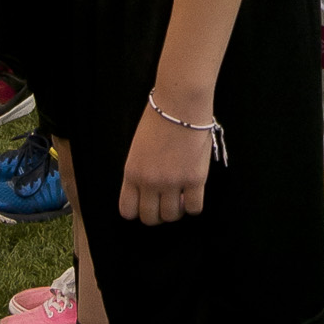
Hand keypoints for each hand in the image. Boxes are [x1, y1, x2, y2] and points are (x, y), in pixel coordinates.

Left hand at [119, 101, 213, 225]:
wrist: (180, 104)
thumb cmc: (159, 118)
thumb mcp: (138, 148)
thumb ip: (140, 171)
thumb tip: (149, 190)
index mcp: (132, 173)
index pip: (127, 211)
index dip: (137, 211)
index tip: (145, 205)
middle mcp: (150, 182)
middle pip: (150, 218)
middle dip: (157, 215)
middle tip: (164, 204)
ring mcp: (173, 182)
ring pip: (172, 216)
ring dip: (176, 211)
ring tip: (180, 198)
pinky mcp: (195, 179)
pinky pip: (194, 208)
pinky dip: (193, 206)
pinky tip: (193, 194)